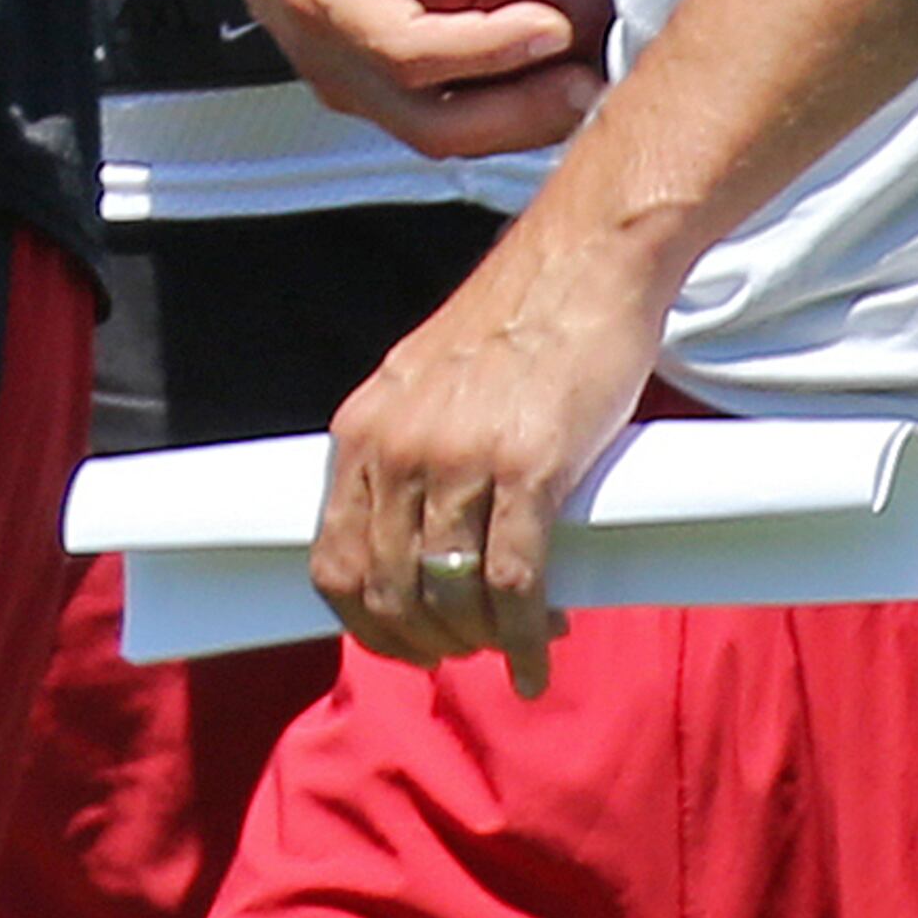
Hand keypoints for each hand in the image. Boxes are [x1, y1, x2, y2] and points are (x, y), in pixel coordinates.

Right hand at [204, 0, 599, 160]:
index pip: (404, 50)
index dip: (482, 51)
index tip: (553, 24)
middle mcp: (325, 50)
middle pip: (428, 121)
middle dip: (515, 116)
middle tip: (591, 83)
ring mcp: (345, 73)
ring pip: (436, 133)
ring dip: (514, 126)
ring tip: (588, 92)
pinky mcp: (367, 79)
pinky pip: (434, 118)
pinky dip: (496, 115)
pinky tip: (549, 86)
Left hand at [311, 210, 668, 694]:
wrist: (585, 261)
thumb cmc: (517, 326)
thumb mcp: (426, 382)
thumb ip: (408, 449)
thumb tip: (410, 538)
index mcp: (364, 428)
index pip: (332, 561)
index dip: (366, 623)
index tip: (409, 645)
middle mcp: (398, 447)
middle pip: (387, 592)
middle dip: (429, 641)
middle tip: (472, 648)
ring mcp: (459, 458)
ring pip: (447, 597)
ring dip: (480, 642)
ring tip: (515, 645)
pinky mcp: (527, 467)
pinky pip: (513, 585)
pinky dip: (524, 637)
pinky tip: (538, 656)